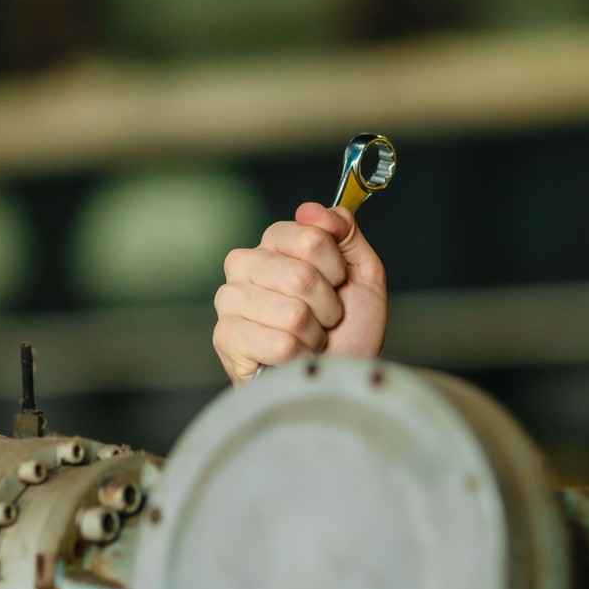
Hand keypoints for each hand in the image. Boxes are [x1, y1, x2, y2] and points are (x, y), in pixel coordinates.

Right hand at [213, 202, 387, 383]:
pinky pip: (280, 342)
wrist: (337, 379)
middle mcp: (244, 265)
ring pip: (292, 312)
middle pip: (300, 275)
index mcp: (274, 244)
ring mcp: (230, 301)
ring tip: (310, 339)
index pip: (310, 236)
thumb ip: (345, 233)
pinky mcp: (225, 338)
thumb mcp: (363, 275)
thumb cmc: (349, 331)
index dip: (336, 268)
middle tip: (325, 319)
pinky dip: (301, 356)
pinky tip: (294, 357)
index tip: (338, 284)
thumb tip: (312, 210)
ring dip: (314, 334)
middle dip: (327, 306)